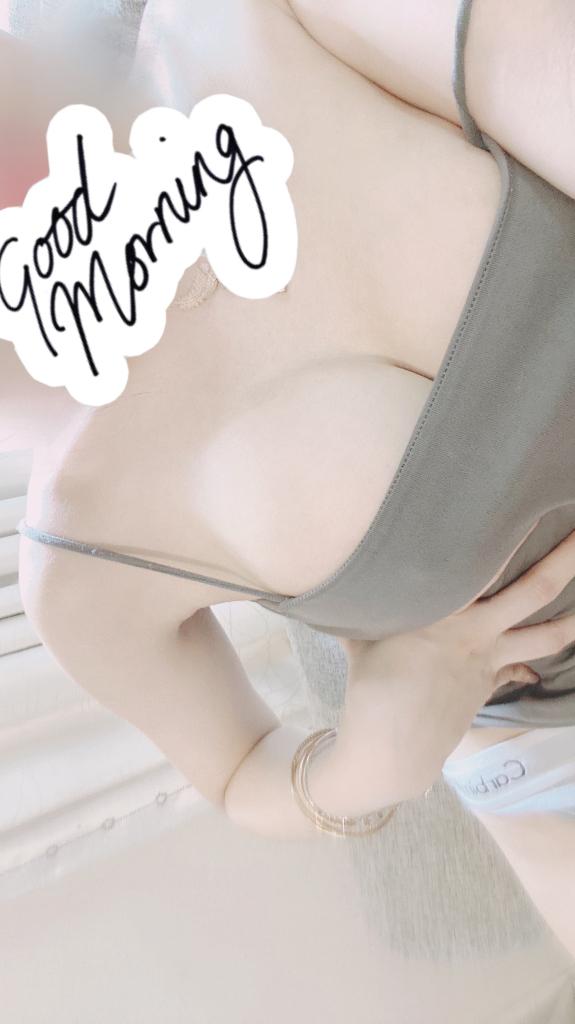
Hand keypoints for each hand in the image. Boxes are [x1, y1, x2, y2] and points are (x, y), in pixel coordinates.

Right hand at [335, 526, 574, 796]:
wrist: (391, 751)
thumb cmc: (369, 689)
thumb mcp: (362, 638)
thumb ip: (366, 609)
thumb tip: (342, 585)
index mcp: (443, 611)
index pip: (486, 563)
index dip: (513, 535)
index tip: (530, 506)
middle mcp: (477, 630)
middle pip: (535, 590)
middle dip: (565, 560)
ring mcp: (491, 660)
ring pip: (548, 635)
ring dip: (574, 618)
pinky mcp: (492, 684)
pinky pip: (523, 663)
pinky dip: (531, 657)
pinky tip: (537, 657)